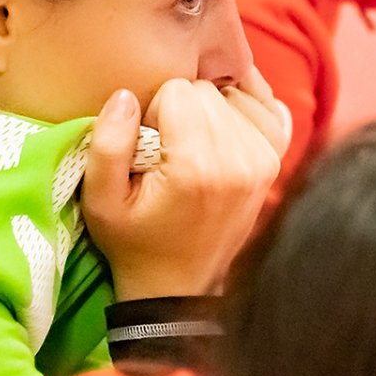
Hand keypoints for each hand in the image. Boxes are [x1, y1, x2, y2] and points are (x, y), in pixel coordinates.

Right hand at [81, 79, 282, 300]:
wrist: (179, 284)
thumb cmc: (135, 241)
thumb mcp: (100, 201)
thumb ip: (107, 143)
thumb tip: (126, 95)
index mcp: (197, 166)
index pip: (178, 90)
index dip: (153, 111)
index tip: (147, 144)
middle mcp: (239, 159)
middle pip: (207, 91)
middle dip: (182, 108)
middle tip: (167, 146)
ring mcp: (264, 160)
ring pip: (234, 95)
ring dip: (211, 109)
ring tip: (192, 143)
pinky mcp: (275, 163)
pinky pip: (267, 109)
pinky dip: (245, 109)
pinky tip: (225, 126)